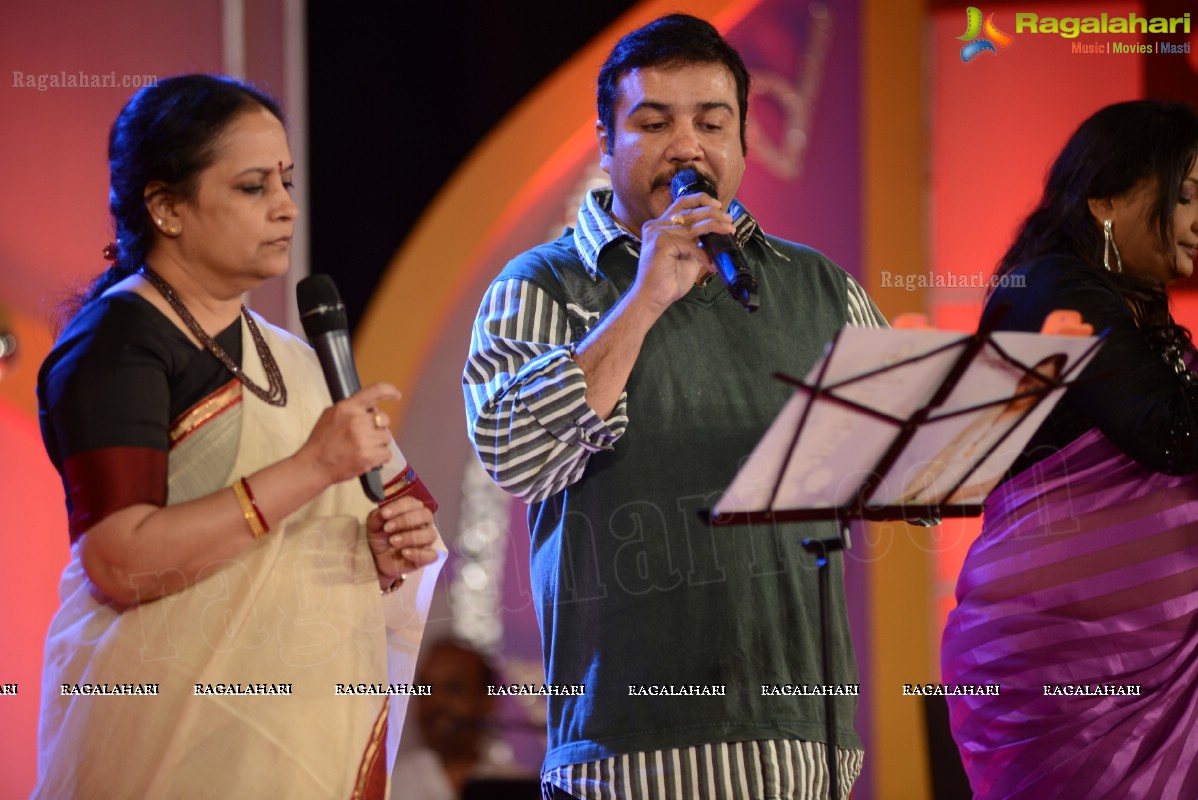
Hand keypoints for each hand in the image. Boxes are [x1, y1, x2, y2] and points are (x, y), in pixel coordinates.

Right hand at [296, 382, 400, 486]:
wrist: (315, 465)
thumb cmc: (321, 441)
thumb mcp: (331, 415)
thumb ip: (351, 408)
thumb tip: (371, 406)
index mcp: (348, 408)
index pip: (375, 391)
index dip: (389, 391)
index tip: (396, 395)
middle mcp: (358, 421)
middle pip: (384, 419)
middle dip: (378, 427)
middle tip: (365, 435)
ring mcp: (364, 439)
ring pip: (386, 437)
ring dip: (378, 443)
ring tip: (362, 448)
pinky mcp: (369, 457)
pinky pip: (387, 453)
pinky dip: (380, 457)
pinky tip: (367, 457)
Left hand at [367, 496, 439, 582]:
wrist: (378, 559)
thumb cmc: (380, 537)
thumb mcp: (373, 526)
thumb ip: (376, 518)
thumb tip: (381, 513)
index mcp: (412, 510)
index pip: (412, 503)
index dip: (399, 507)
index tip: (384, 514)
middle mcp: (423, 523)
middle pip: (425, 515)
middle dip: (405, 520)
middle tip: (387, 528)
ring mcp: (427, 540)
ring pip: (430, 534)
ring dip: (410, 537)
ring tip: (393, 541)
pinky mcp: (427, 557)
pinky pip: (432, 555)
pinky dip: (419, 553)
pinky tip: (405, 553)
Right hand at [632, 192, 735, 314]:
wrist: (654, 298)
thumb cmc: (669, 280)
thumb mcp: (688, 255)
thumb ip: (697, 241)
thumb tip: (716, 231)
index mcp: (661, 225)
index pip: (682, 203)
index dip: (701, 199)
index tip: (718, 206)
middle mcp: (657, 225)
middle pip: (690, 211)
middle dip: (713, 213)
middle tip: (729, 220)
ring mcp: (657, 233)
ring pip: (693, 225)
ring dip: (715, 226)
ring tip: (729, 230)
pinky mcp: (661, 243)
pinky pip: (690, 244)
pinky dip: (703, 254)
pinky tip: (710, 264)